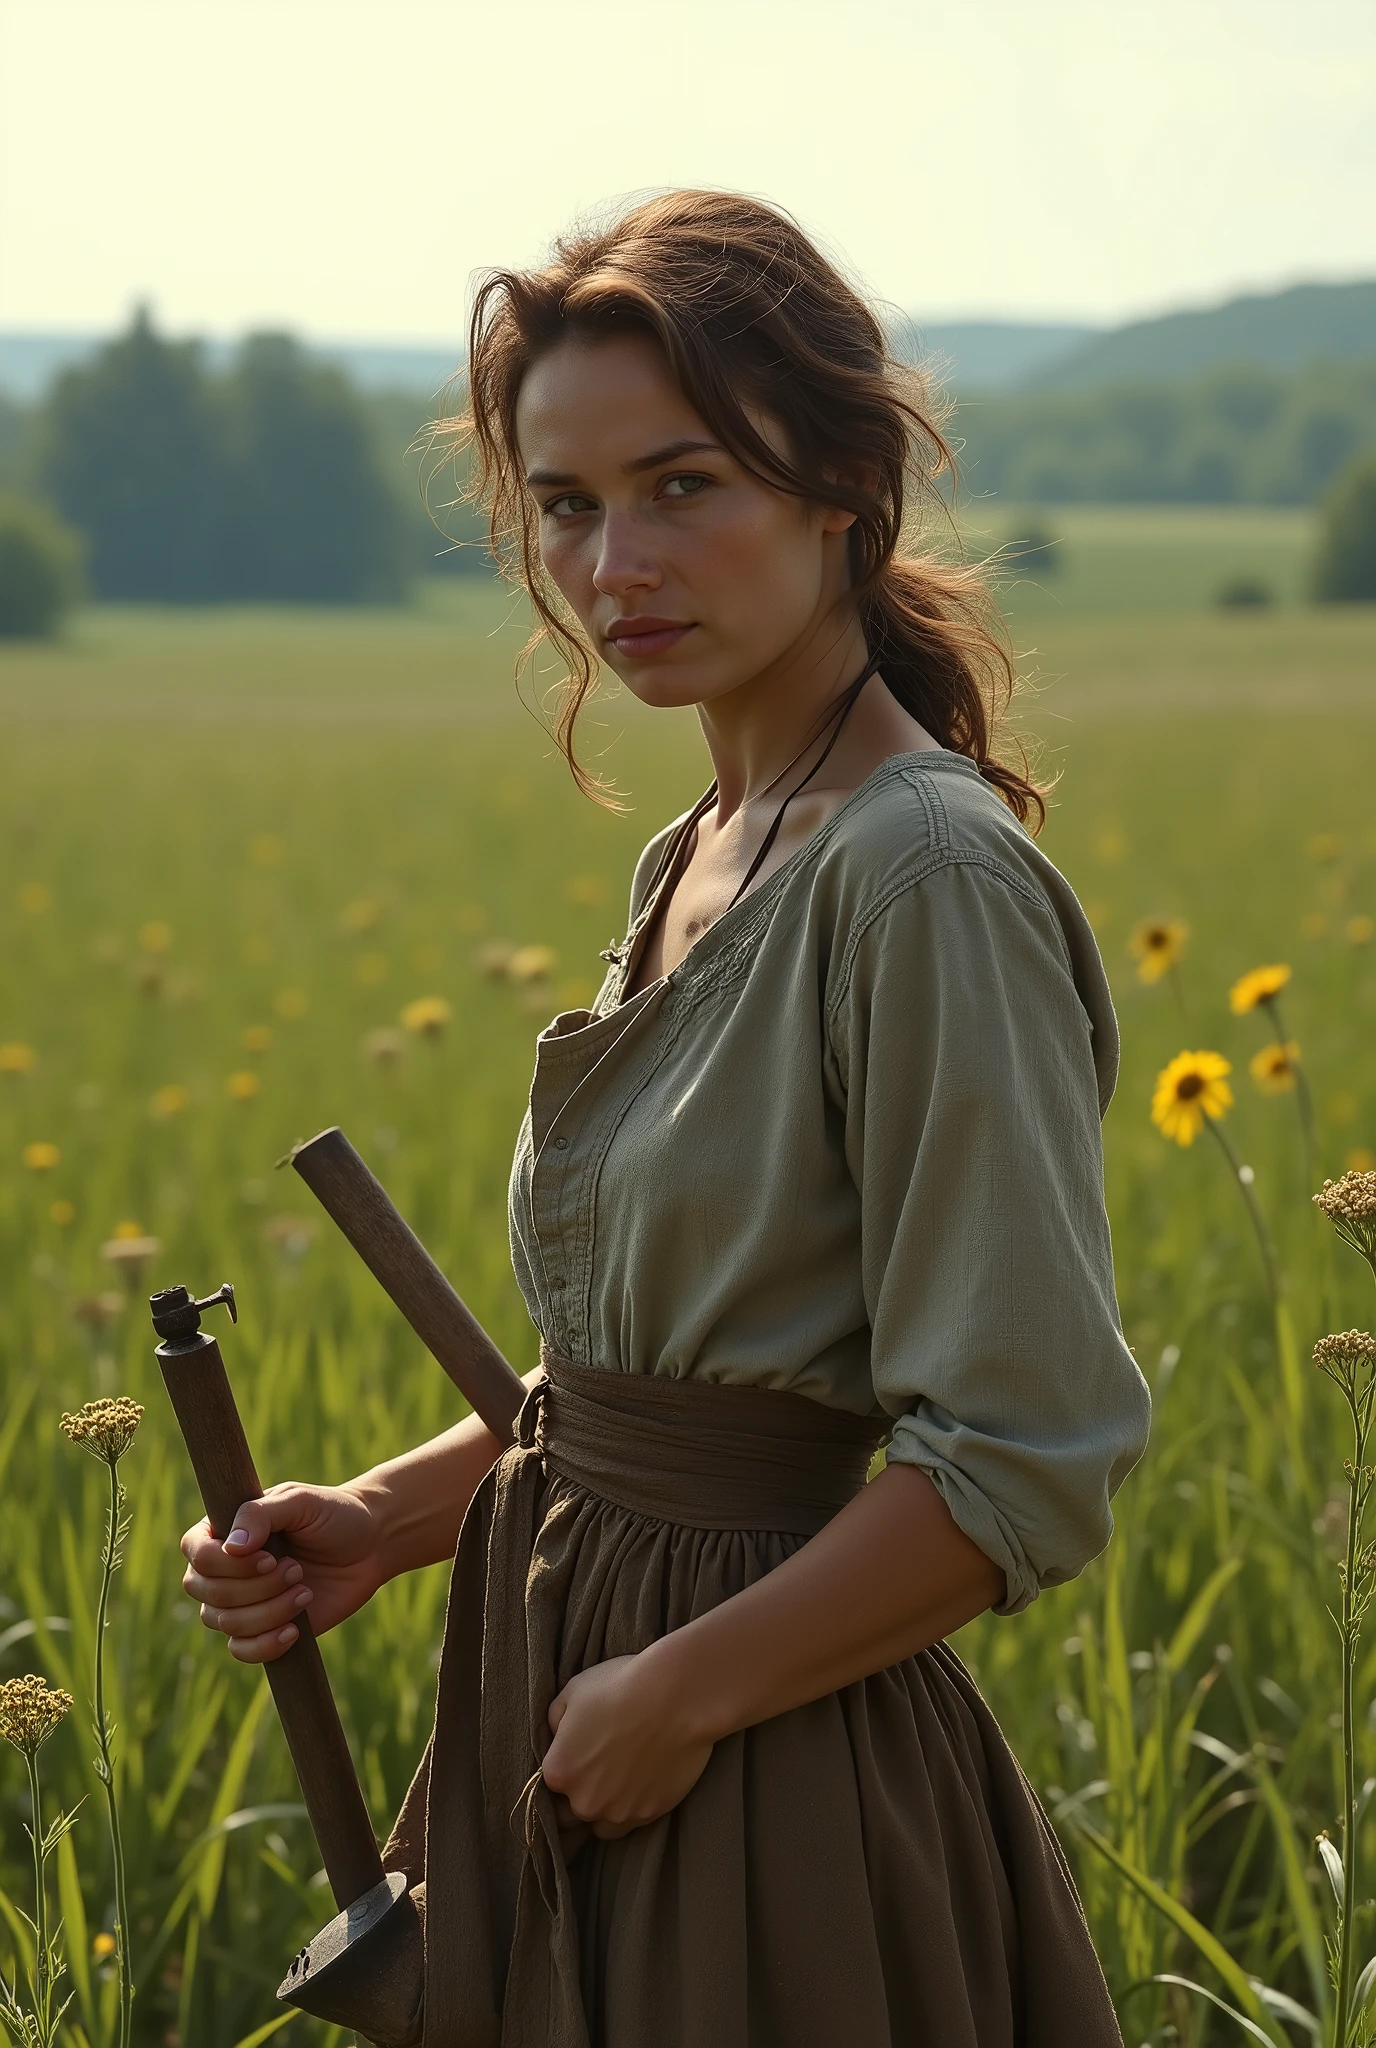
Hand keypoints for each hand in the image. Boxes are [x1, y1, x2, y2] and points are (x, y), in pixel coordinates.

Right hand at [180, 1482, 382, 1664]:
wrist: (370, 1546)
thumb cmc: (333, 1515)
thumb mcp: (300, 1501)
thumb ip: (261, 1513)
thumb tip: (231, 1547)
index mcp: (225, 1530)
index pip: (196, 1553)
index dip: (227, 1564)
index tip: (270, 1557)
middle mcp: (225, 1568)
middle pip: (206, 1592)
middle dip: (255, 1587)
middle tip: (297, 1569)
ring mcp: (242, 1601)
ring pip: (225, 1622)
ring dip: (269, 1611)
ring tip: (305, 1592)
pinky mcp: (262, 1628)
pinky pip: (241, 1651)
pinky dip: (265, 1644)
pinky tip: (294, 1630)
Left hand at [542, 1653, 714, 1842]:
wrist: (676, 1696)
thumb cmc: (621, 1687)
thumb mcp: (573, 1691)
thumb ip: (555, 1721)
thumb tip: (558, 1737)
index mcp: (559, 1772)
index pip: (550, 1786)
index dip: (566, 1770)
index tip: (580, 1757)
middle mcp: (584, 1801)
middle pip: (573, 1812)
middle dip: (583, 1794)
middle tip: (602, 1768)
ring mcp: (618, 1812)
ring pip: (602, 1825)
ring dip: (607, 1808)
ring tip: (623, 1780)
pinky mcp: (650, 1814)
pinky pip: (633, 1822)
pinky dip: (635, 1808)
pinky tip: (644, 1782)